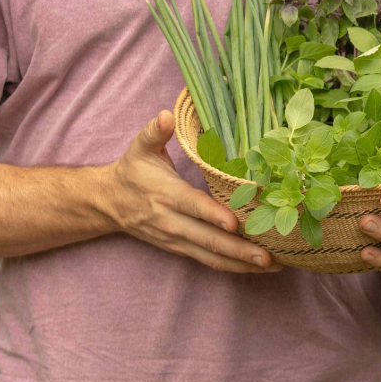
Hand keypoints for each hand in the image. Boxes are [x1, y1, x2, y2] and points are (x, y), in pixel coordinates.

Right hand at [102, 111, 280, 274]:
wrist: (108, 202)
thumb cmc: (131, 171)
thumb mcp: (140, 147)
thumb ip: (155, 131)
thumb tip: (166, 115)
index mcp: (167, 195)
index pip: (193, 207)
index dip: (213, 216)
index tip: (234, 224)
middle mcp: (172, 222)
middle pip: (208, 240)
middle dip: (239, 251)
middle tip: (269, 257)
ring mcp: (176, 240)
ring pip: (210, 257)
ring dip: (241, 264)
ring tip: (272, 266)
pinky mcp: (180, 249)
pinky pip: (207, 261)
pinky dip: (231, 265)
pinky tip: (254, 266)